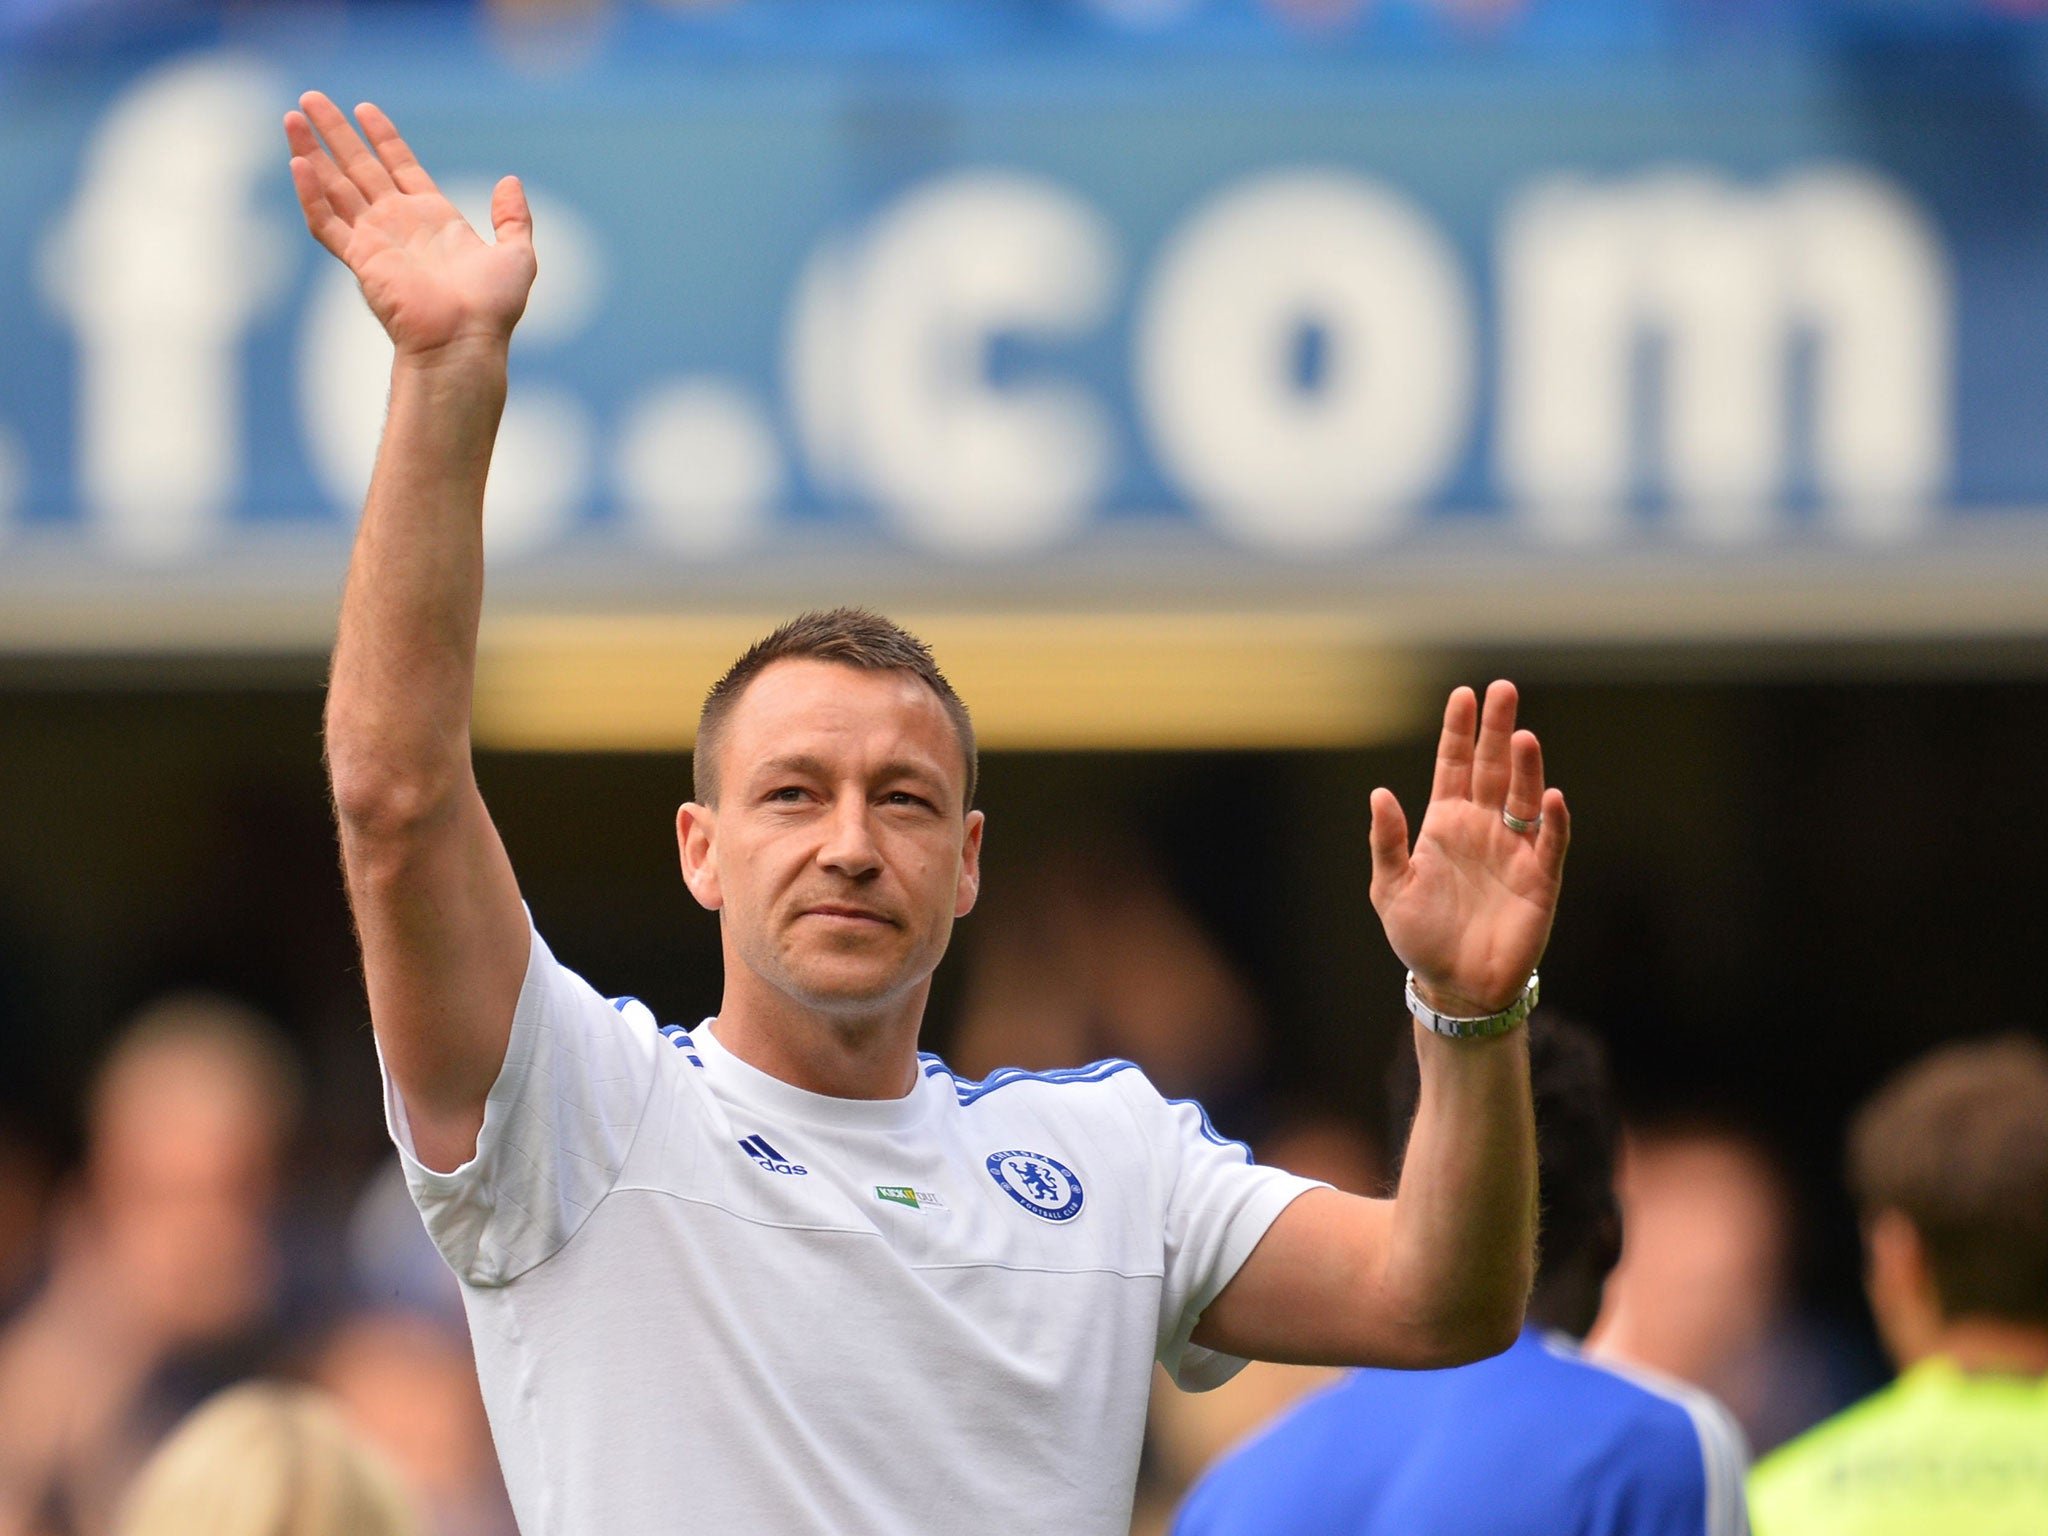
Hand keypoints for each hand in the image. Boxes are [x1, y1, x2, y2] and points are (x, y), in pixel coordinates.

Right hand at [285, 93, 534, 358]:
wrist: (465, 341)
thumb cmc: (492, 307)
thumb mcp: (517, 255)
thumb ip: (513, 218)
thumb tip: (510, 181)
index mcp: (434, 219)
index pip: (400, 166)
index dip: (383, 137)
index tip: (364, 108)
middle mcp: (400, 225)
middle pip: (359, 167)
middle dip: (336, 133)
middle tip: (310, 98)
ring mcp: (376, 241)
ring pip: (335, 187)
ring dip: (312, 151)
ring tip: (292, 116)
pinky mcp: (360, 259)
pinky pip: (327, 222)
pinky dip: (311, 194)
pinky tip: (298, 164)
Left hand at [1368, 681, 1568, 1015]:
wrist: (1456, 986)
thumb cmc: (1420, 936)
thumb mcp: (1391, 888)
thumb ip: (1387, 842)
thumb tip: (1379, 793)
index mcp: (1445, 824)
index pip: (1454, 766)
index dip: (1459, 732)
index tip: (1463, 695)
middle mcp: (1483, 828)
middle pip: (1492, 769)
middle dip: (1496, 730)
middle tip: (1503, 690)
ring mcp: (1514, 850)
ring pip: (1523, 797)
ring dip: (1525, 768)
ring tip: (1522, 736)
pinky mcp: (1540, 879)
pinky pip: (1550, 843)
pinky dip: (1553, 821)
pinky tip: (1551, 797)